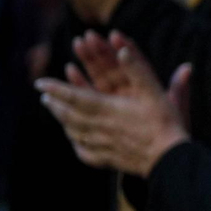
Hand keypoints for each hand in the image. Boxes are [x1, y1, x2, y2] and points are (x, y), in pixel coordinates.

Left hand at [35, 30, 191, 176]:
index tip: (40, 83)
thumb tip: (123, 50)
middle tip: (44, 97)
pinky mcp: (109, 159)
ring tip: (56, 112)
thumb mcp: (155, 92)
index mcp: (109, 110)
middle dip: (55, 104)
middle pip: (70, 115)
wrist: (170, 159)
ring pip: (75, 132)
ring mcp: (103, 145)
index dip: (57, 89)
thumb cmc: (164, 124)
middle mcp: (101, 128)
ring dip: (62, 120)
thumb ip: (138, 70)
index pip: (75, 97)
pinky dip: (77, 144)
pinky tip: (75, 140)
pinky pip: (85, 152)